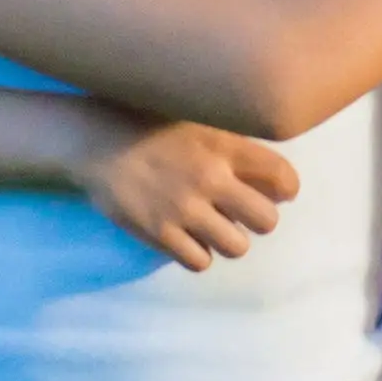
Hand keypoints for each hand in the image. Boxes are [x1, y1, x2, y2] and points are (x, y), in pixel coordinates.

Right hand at [77, 113, 299, 269]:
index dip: (286, 189)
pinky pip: (200, 261)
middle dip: (260, 220)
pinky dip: (199, 253)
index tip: (277, 192)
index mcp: (224, 146)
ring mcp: (185, 209)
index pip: (282, 177)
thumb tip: (266, 173)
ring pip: (237, 247)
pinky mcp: (159, 232)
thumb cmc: (149, 124)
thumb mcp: (196, 119)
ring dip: (230, 240)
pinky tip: (189, 238)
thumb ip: (231, 143)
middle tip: (243, 214)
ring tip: (214, 227)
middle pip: (267, 221)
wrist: (95, 139)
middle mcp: (211, 178)